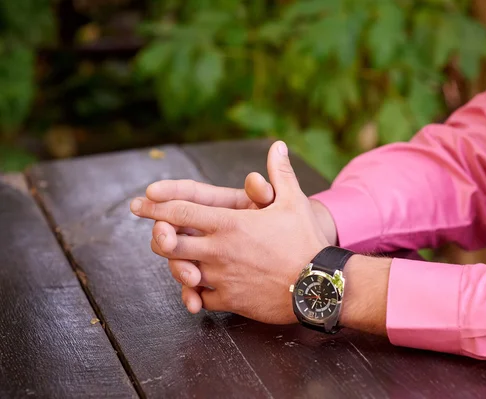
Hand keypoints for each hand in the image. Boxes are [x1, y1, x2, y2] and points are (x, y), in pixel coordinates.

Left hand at [130, 141, 329, 323]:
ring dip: (177, 265)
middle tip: (155, 232)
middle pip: (170, 243)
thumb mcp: (294, 202)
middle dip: (158, 236)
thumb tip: (278, 146)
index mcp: (229, 224)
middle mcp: (218, 250)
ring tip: (176, 261)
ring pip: (182, 272)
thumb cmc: (306, 241)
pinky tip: (198, 288)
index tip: (140, 202)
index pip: (180, 212)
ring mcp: (221, 278)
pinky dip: (197, 292)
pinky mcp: (230, 301)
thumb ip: (280, 173)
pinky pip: (202, 297)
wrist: (318, 285)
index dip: (156, 205)